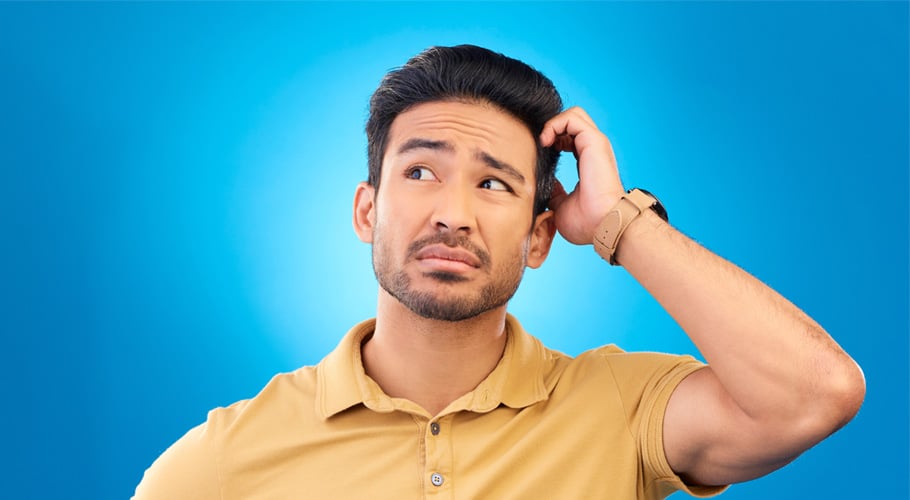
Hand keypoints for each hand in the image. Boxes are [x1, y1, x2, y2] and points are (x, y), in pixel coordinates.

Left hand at [539, 107, 625, 244]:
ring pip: (574, 114)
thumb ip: (555, 193)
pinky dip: (554, 124)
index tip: (541, 154)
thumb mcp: (561, 206)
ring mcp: (595, 144)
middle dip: (553, 127)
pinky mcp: (594, 141)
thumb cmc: (588, 222)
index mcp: (588, 163)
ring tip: (543, 142)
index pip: (571, 138)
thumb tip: (545, 186)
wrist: (603, 225)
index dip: (553, 139)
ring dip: (553, 124)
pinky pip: (572, 118)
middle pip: (573, 121)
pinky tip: (546, 141)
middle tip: (541, 146)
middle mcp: (593, 151)